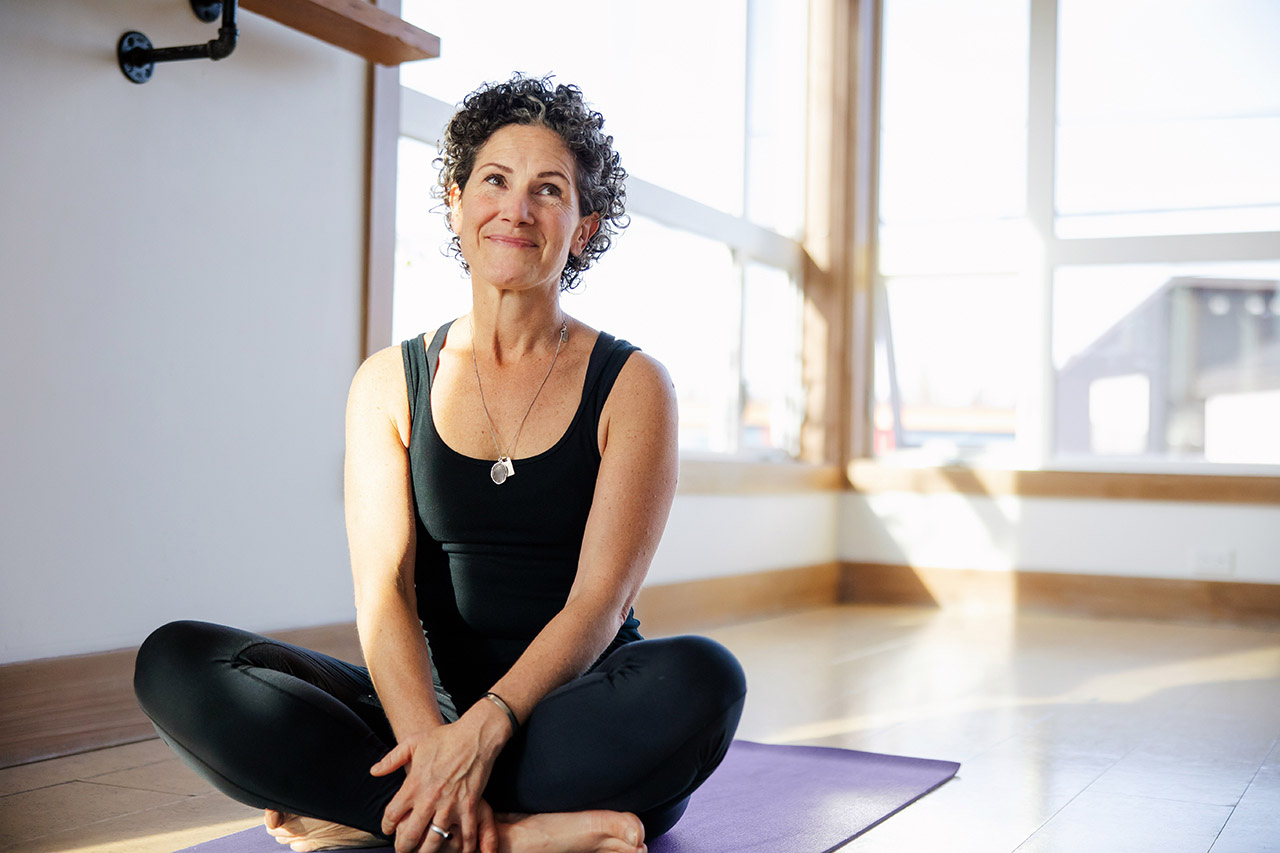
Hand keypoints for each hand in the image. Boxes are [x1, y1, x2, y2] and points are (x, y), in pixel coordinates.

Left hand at [371, 707, 506, 852]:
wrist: (474, 736)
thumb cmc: (444, 737)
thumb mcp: (413, 742)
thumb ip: (391, 759)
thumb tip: (374, 771)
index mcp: (414, 784)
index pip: (392, 815)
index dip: (387, 826)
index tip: (388, 829)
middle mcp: (429, 799)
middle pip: (410, 835)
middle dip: (403, 848)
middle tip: (403, 851)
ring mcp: (450, 805)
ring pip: (434, 840)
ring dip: (427, 851)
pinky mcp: (469, 806)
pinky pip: (465, 834)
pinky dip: (463, 847)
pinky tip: (459, 851)